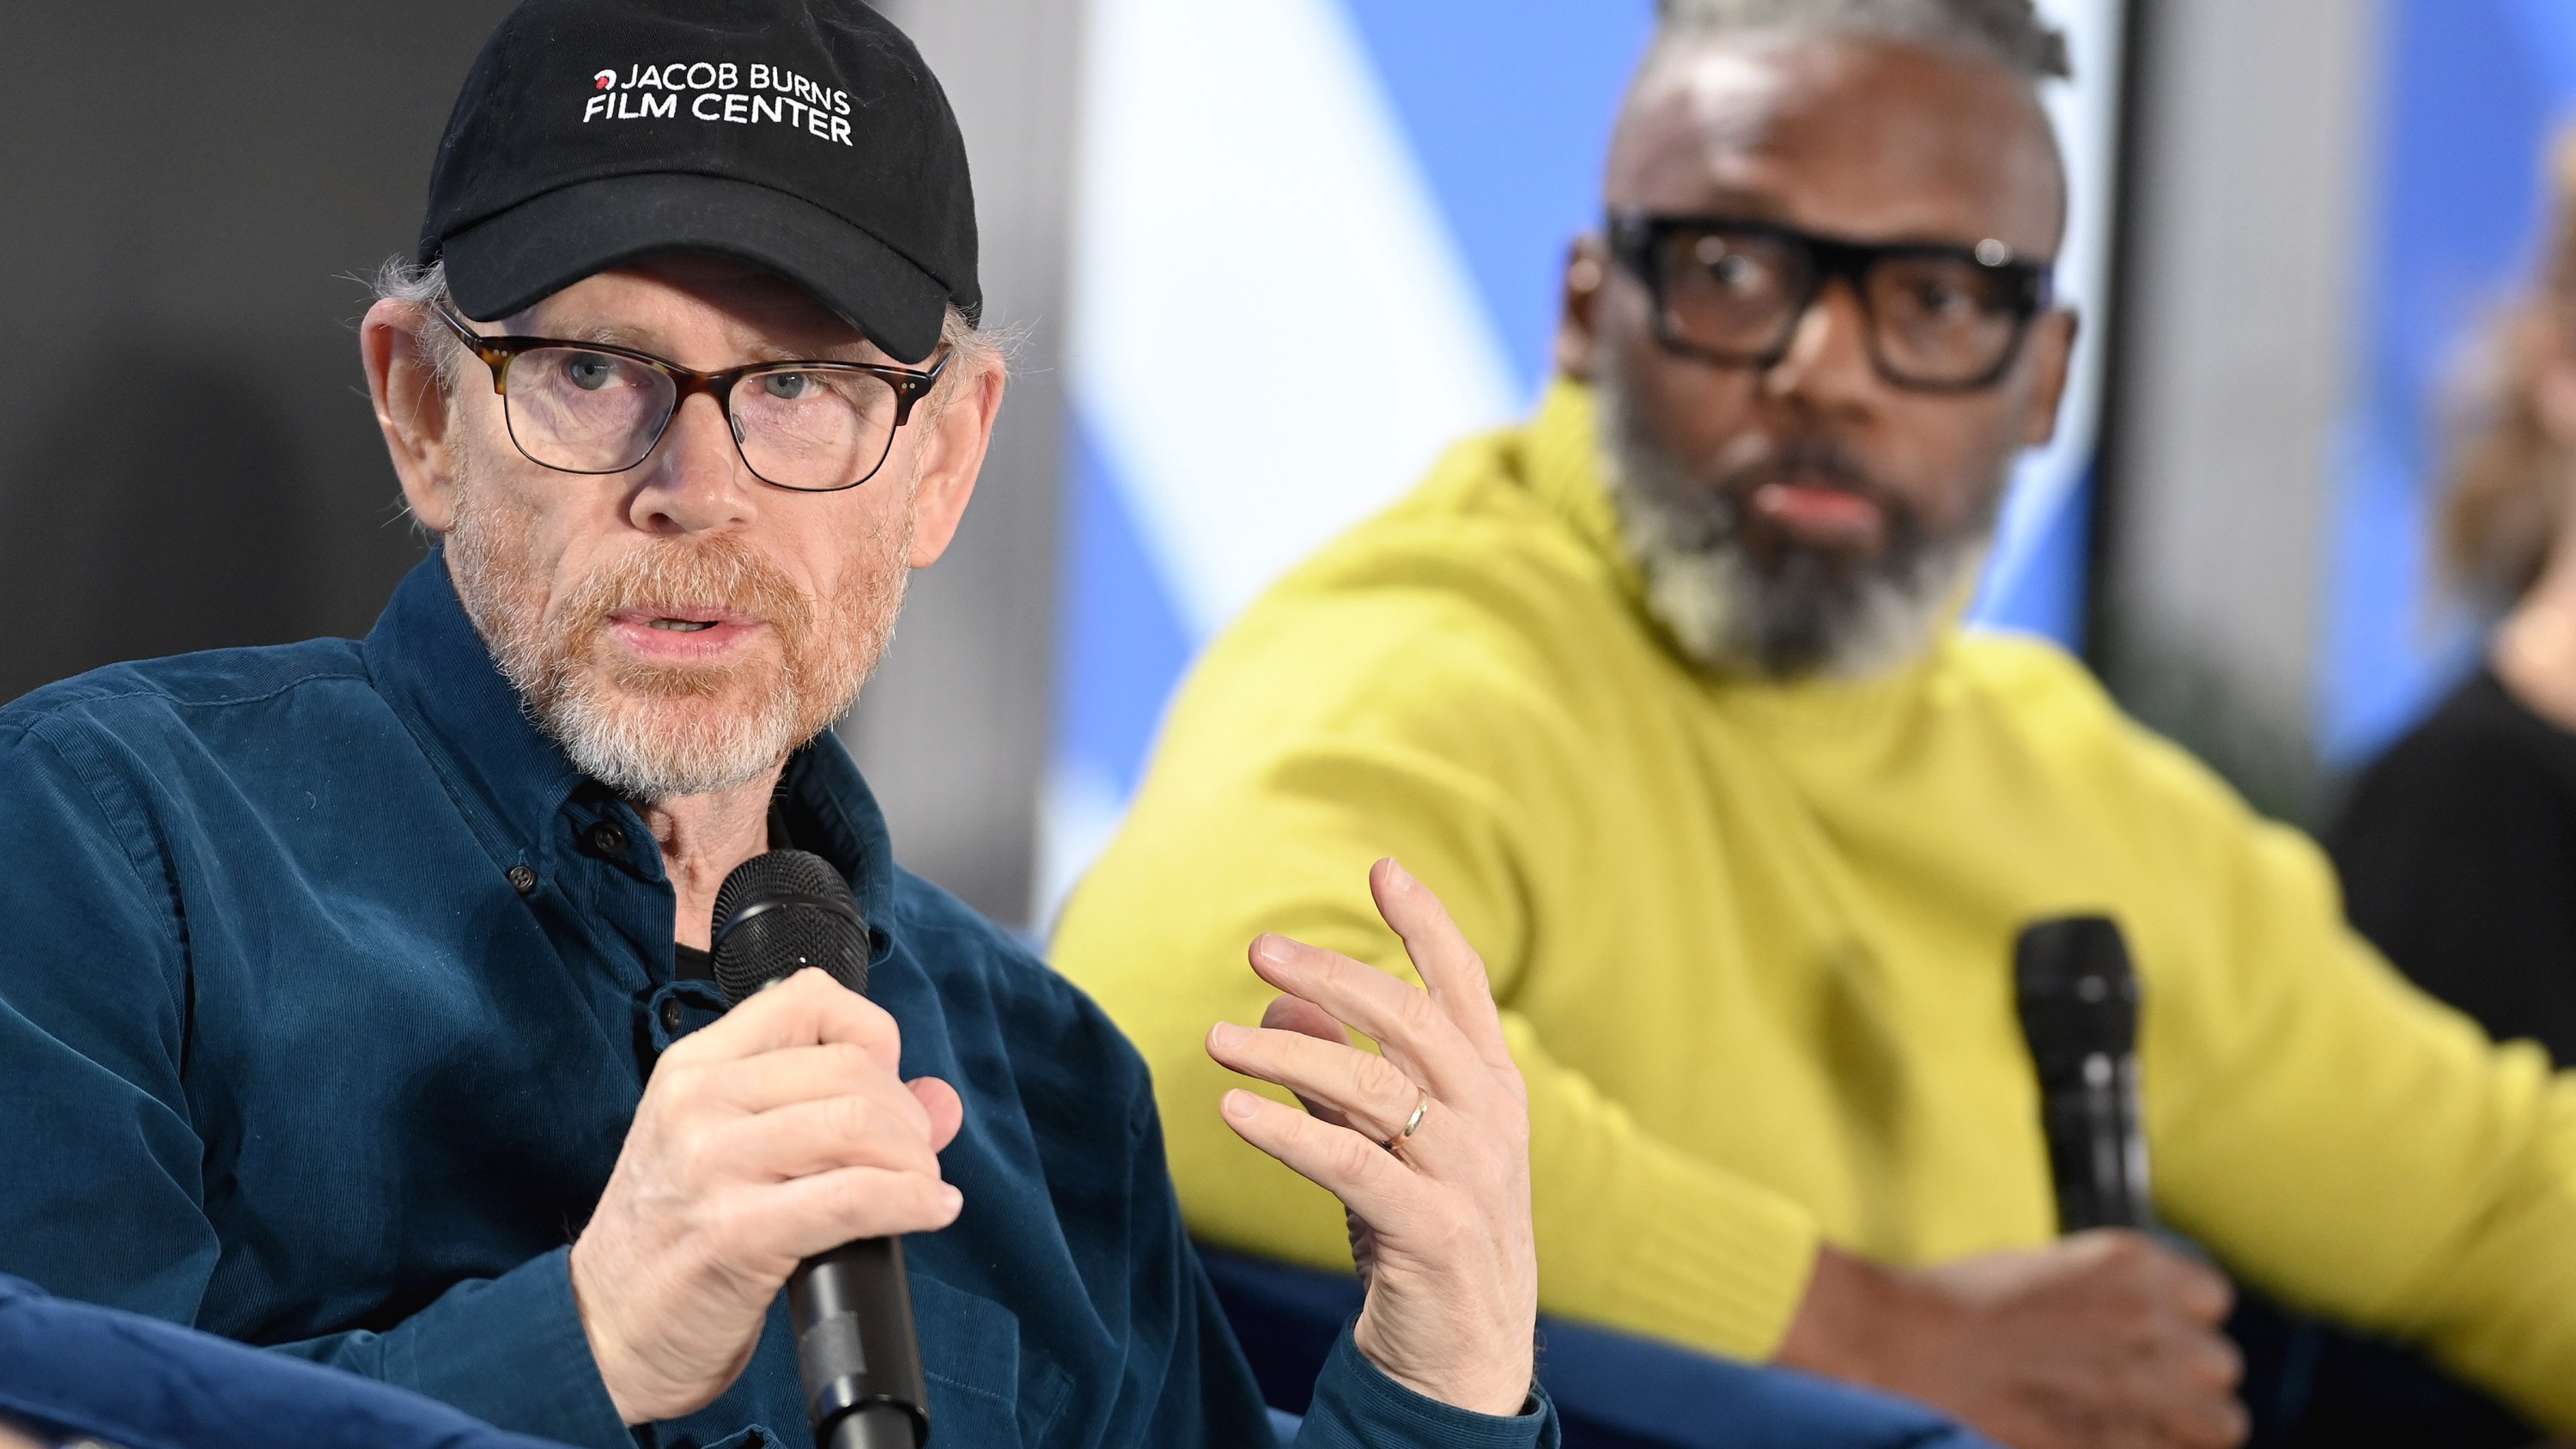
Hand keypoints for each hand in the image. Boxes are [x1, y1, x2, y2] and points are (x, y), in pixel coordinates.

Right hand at [568, 969, 965, 1423]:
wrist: (605, 1329)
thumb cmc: (674, 1238)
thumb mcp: (729, 1149)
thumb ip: (829, 1109)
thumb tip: (940, 1101)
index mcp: (695, 1066)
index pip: (810, 998)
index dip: (873, 1036)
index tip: (886, 1085)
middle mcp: (698, 1101)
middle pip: (852, 1066)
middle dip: (907, 1116)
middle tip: (912, 1159)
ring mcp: (712, 1164)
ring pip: (860, 1123)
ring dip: (915, 1160)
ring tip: (919, 1188)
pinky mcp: (736, 1233)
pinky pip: (855, 1196)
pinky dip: (913, 1202)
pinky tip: (930, 1212)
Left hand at [1204, 858, 1536, 1416]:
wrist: (1466, 1356)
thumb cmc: (1426, 1232)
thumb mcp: (1385, 1138)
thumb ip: (1339, 1066)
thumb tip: (1279, 992)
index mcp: (1490, 1085)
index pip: (1464, 984)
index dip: (1427, 922)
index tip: (1382, 865)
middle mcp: (1491, 1119)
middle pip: (1413, 1021)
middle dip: (1336, 972)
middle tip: (1258, 943)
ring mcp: (1470, 1175)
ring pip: (1376, 1088)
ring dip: (1290, 1052)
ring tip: (1216, 1038)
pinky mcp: (1436, 1231)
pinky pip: (1353, 1165)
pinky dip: (1289, 1132)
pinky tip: (1235, 1110)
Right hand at [1777, 1230, 2245, 1448]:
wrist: (1901, 1342)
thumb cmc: (1958, 1302)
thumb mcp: (2047, 1267)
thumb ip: (2113, 1292)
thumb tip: (2151, 1325)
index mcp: (2127, 1262)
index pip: (2213, 1300)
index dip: (2184, 1324)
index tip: (2157, 1339)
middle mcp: (2143, 1317)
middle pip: (2221, 1365)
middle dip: (2190, 1381)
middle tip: (2145, 1391)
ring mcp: (2131, 1381)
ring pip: (2221, 1422)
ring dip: (2188, 1427)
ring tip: (2144, 1427)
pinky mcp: (2109, 1436)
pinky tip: (2113, 1440)